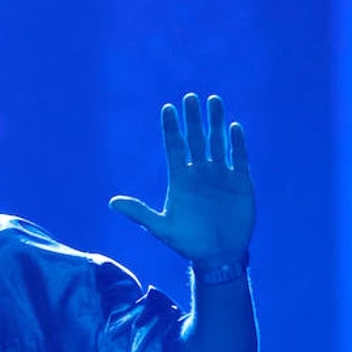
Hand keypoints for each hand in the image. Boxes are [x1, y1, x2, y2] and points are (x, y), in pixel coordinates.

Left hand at [109, 93, 254, 268]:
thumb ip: (139, 212)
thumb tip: (111, 203)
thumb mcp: (160, 227)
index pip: (174, 147)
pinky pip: (239, 158)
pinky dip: (237, 143)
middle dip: (192, 119)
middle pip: (195, 139)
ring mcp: (220, 175)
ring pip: (217, 142)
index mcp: (180, 179)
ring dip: (216, 123)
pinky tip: (234, 127)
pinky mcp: (240, 182)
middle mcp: (199, 172)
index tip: (167, 108)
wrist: (217, 255)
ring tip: (213, 100)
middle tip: (190, 97)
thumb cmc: (187, 242)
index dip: (171, 128)